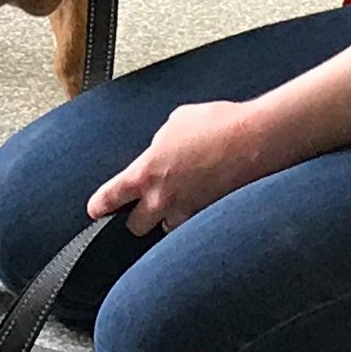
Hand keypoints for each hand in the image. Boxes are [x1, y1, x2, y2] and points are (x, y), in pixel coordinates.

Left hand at [89, 101, 277, 235]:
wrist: (255, 140)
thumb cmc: (217, 125)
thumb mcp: (177, 122)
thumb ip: (160, 142)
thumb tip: (162, 149)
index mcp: (147, 172)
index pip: (111, 197)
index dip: (99, 206)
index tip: (95, 210)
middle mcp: (163, 199)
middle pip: (135, 227)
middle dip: (139, 217)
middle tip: (146, 206)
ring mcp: (188, 213)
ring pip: (168, 229)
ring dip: (171, 218)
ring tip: (184, 199)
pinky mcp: (210, 219)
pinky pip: (195, 225)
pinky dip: (197, 216)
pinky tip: (208, 198)